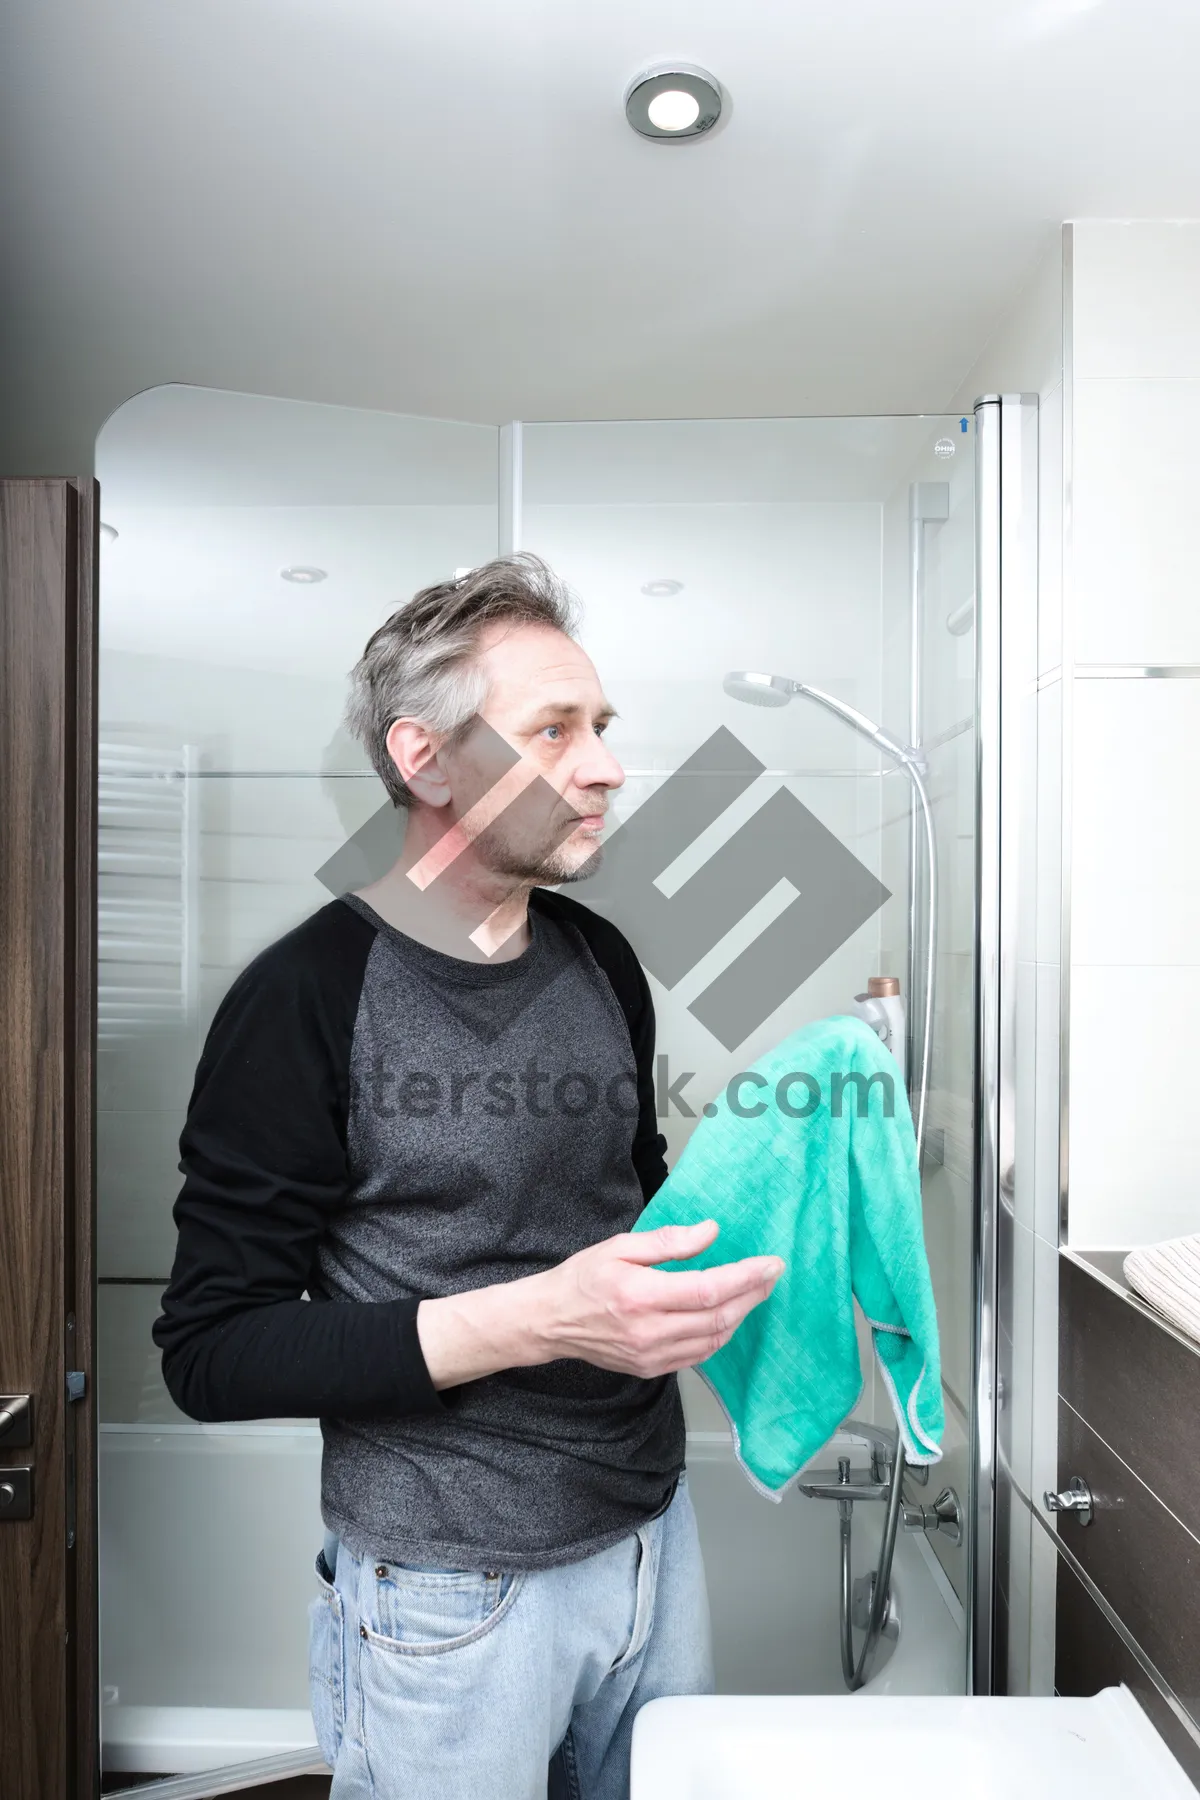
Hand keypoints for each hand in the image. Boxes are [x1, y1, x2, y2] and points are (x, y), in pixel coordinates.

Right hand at [532, 1220, 783, 1376]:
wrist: (552, 1321)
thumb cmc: (583, 1278)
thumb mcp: (620, 1247)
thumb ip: (668, 1241)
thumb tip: (711, 1232)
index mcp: (641, 1295)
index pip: (709, 1289)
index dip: (746, 1277)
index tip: (771, 1264)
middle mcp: (650, 1331)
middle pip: (719, 1317)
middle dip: (753, 1295)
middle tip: (772, 1276)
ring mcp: (652, 1355)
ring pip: (714, 1340)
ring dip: (741, 1315)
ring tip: (755, 1292)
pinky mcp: (652, 1369)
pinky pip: (699, 1355)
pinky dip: (720, 1335)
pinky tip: (727, 1316)